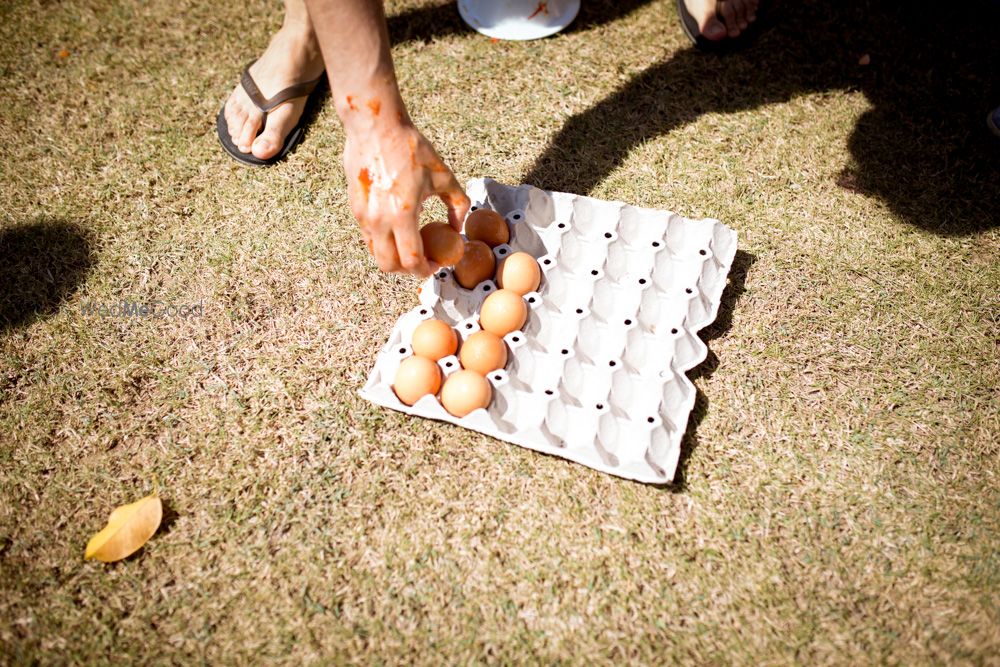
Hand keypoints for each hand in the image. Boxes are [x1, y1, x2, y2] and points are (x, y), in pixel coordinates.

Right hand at [344, 120, 469, 276]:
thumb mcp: (443, 175)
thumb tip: (457, 228)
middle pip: (388, 266)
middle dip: (406, 270)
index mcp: (403, 214)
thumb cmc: (411, 147)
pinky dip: (383, 240)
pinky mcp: (354, 207)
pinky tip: (397, 226)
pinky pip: (368, 236)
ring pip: (375, 253)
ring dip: (393, 256)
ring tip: (409, 243)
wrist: (375, 125)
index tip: (435, 264)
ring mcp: (363, 215)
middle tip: (421, 261)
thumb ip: (458, 205)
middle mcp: (379, 219)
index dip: (425, 270)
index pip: (411, 260)